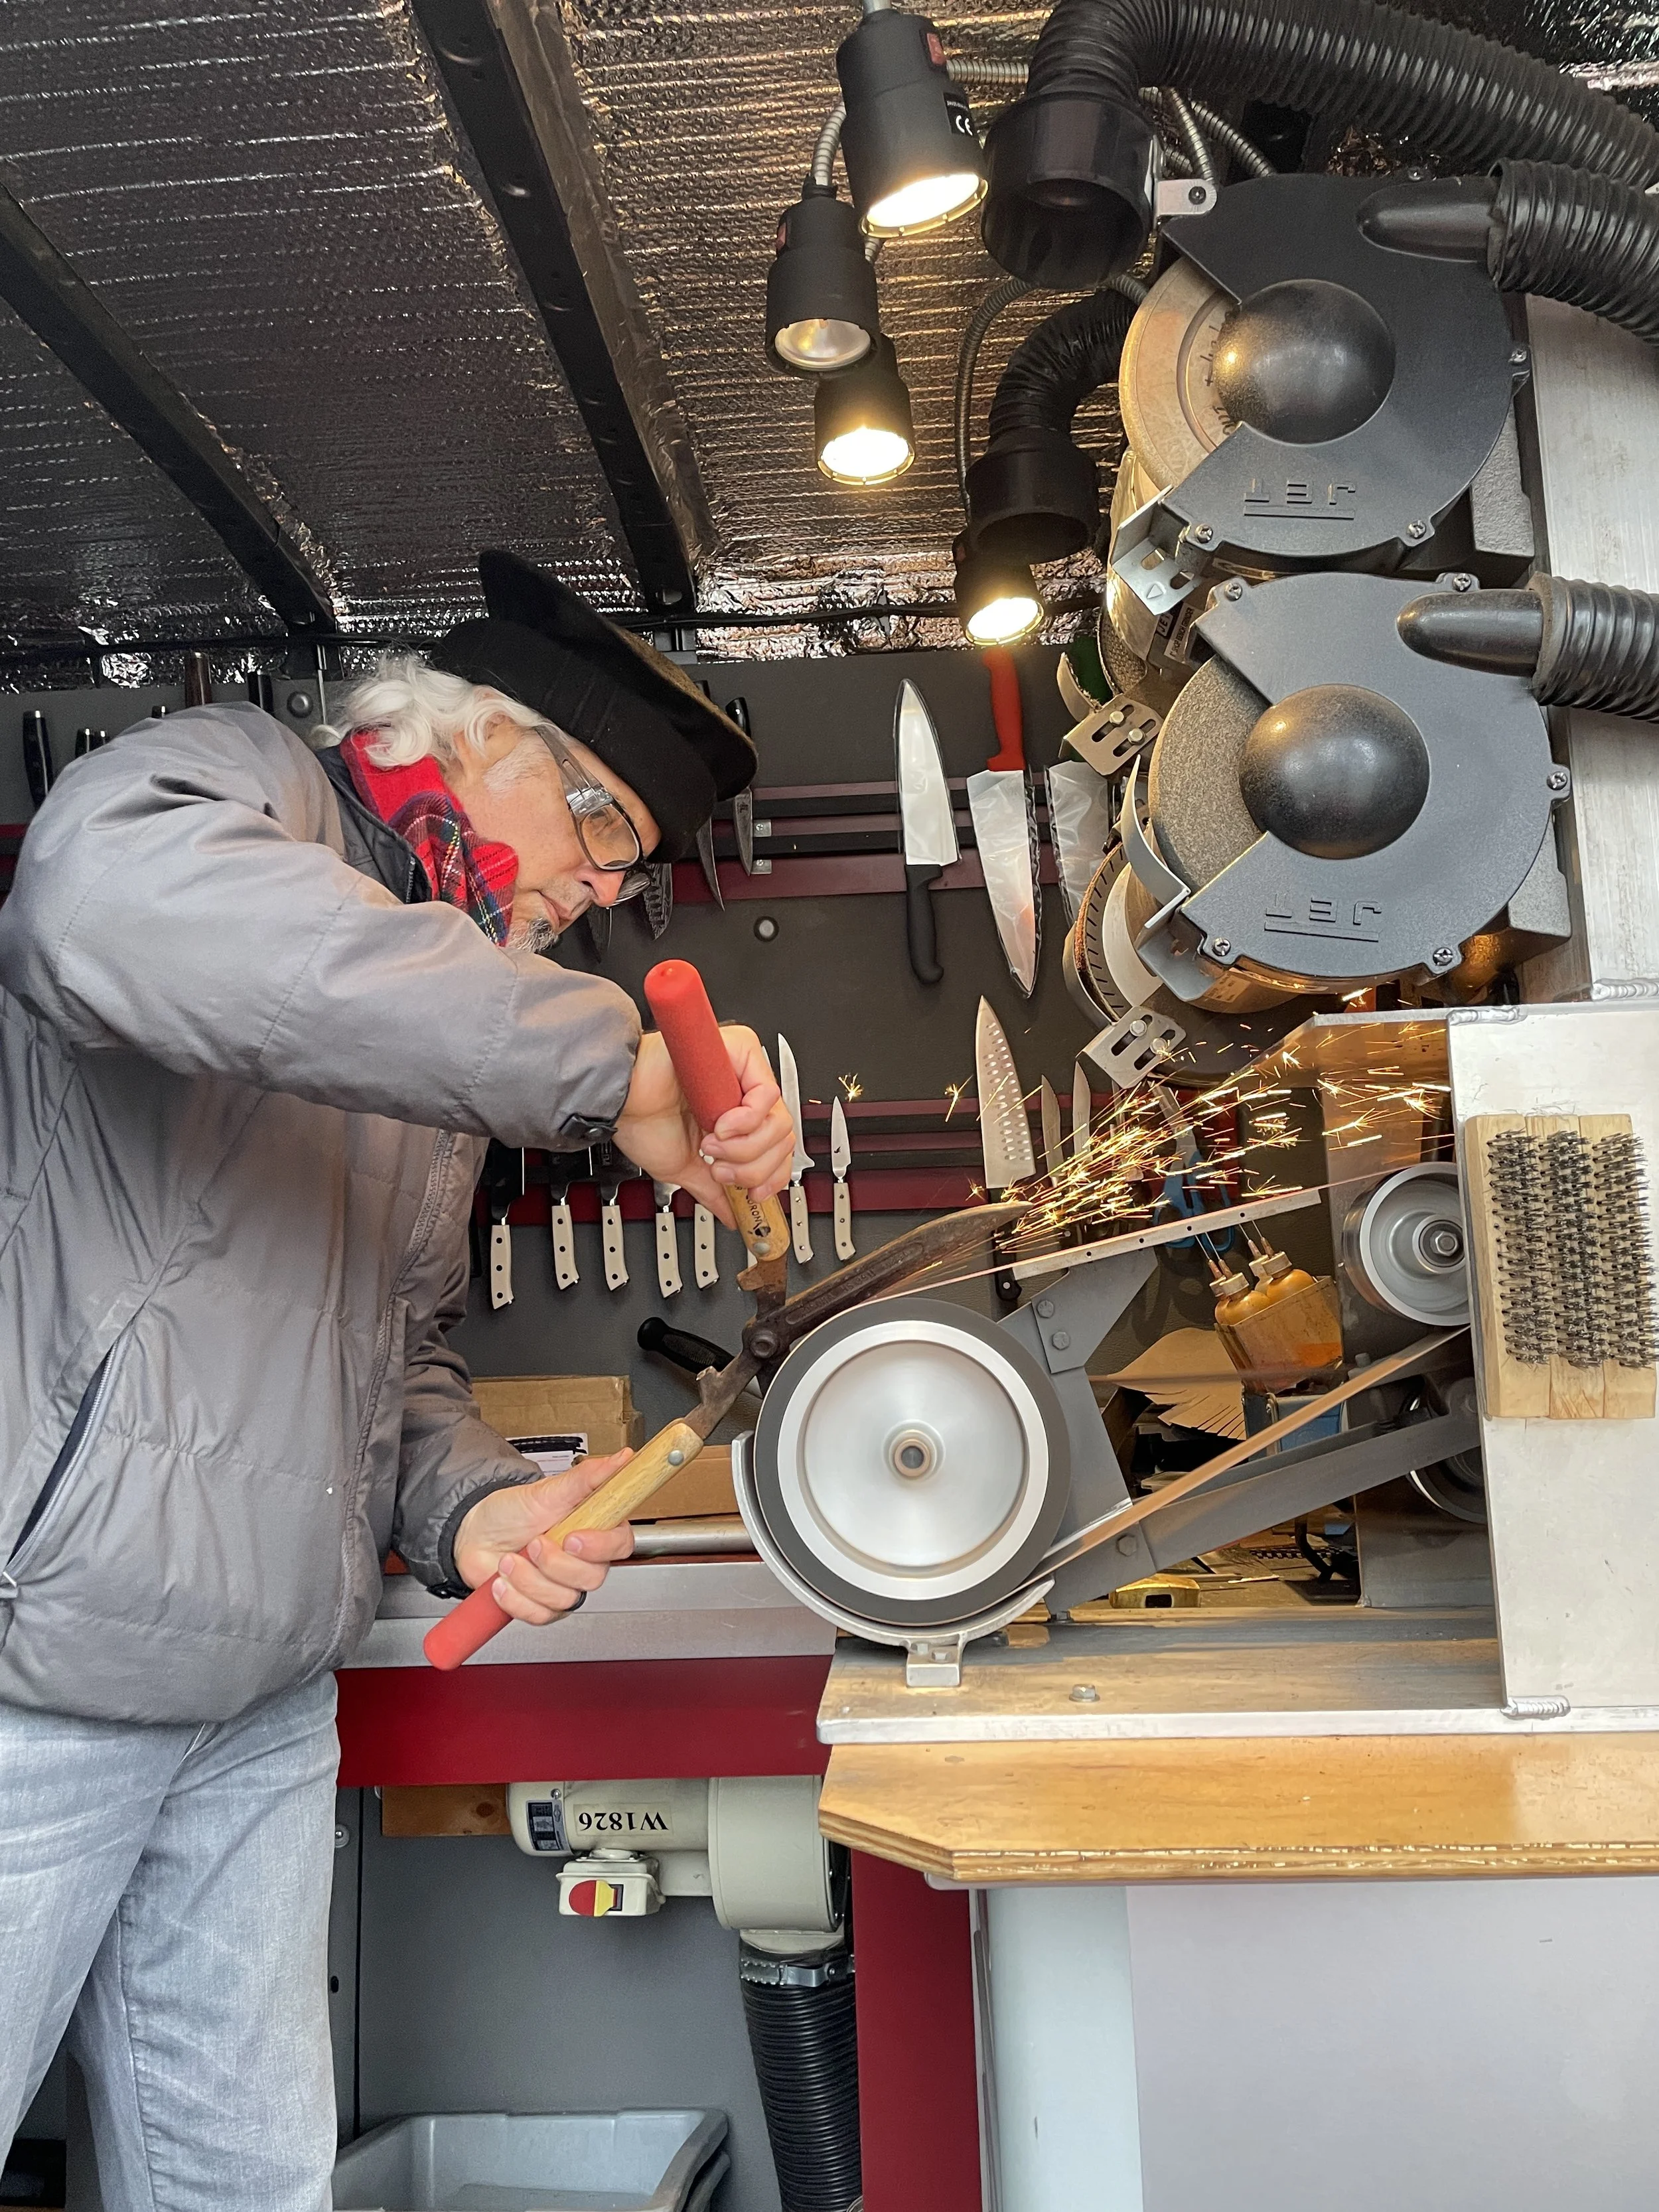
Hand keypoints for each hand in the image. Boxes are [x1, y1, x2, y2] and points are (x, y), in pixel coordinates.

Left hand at [453, 1453, 635, 1624]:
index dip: (600, 1547)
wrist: (476, 1533)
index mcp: (595, 1531)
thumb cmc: (513, 1511)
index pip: (620, 1545)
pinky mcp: (541, 1607)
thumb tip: (623, 1459)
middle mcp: (584, 1562)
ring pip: (562, 1599)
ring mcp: (563, 1587)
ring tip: (509, 1559)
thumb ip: (590, 1477)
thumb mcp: (550, 1490)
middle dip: (554, 1563)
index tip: (573, 1538)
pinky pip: (538, 1615)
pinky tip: (501, 1580)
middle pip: (592, 1578)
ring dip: (527, 1578)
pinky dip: (514, 1598)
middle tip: (532, 1543)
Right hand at [613, 1024, 794, 1227]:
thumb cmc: (642, 1119)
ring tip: (712, 1145)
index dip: (771, 1177)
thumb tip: (733, 1215)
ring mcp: (744, 1072)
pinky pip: (767, 1095)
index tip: (752, 1193)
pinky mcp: (742, 1051)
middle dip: (752, 1167)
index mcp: (736, 1114)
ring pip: (779, 1122)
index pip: (779, 1148)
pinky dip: (745, 1121)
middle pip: (783, 1139)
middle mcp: (744, 1091)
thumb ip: (715, 1191)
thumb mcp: (687, 1168)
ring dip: (745, 1147)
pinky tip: (720, 1125)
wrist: (619, 1101)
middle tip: (718, 1168)